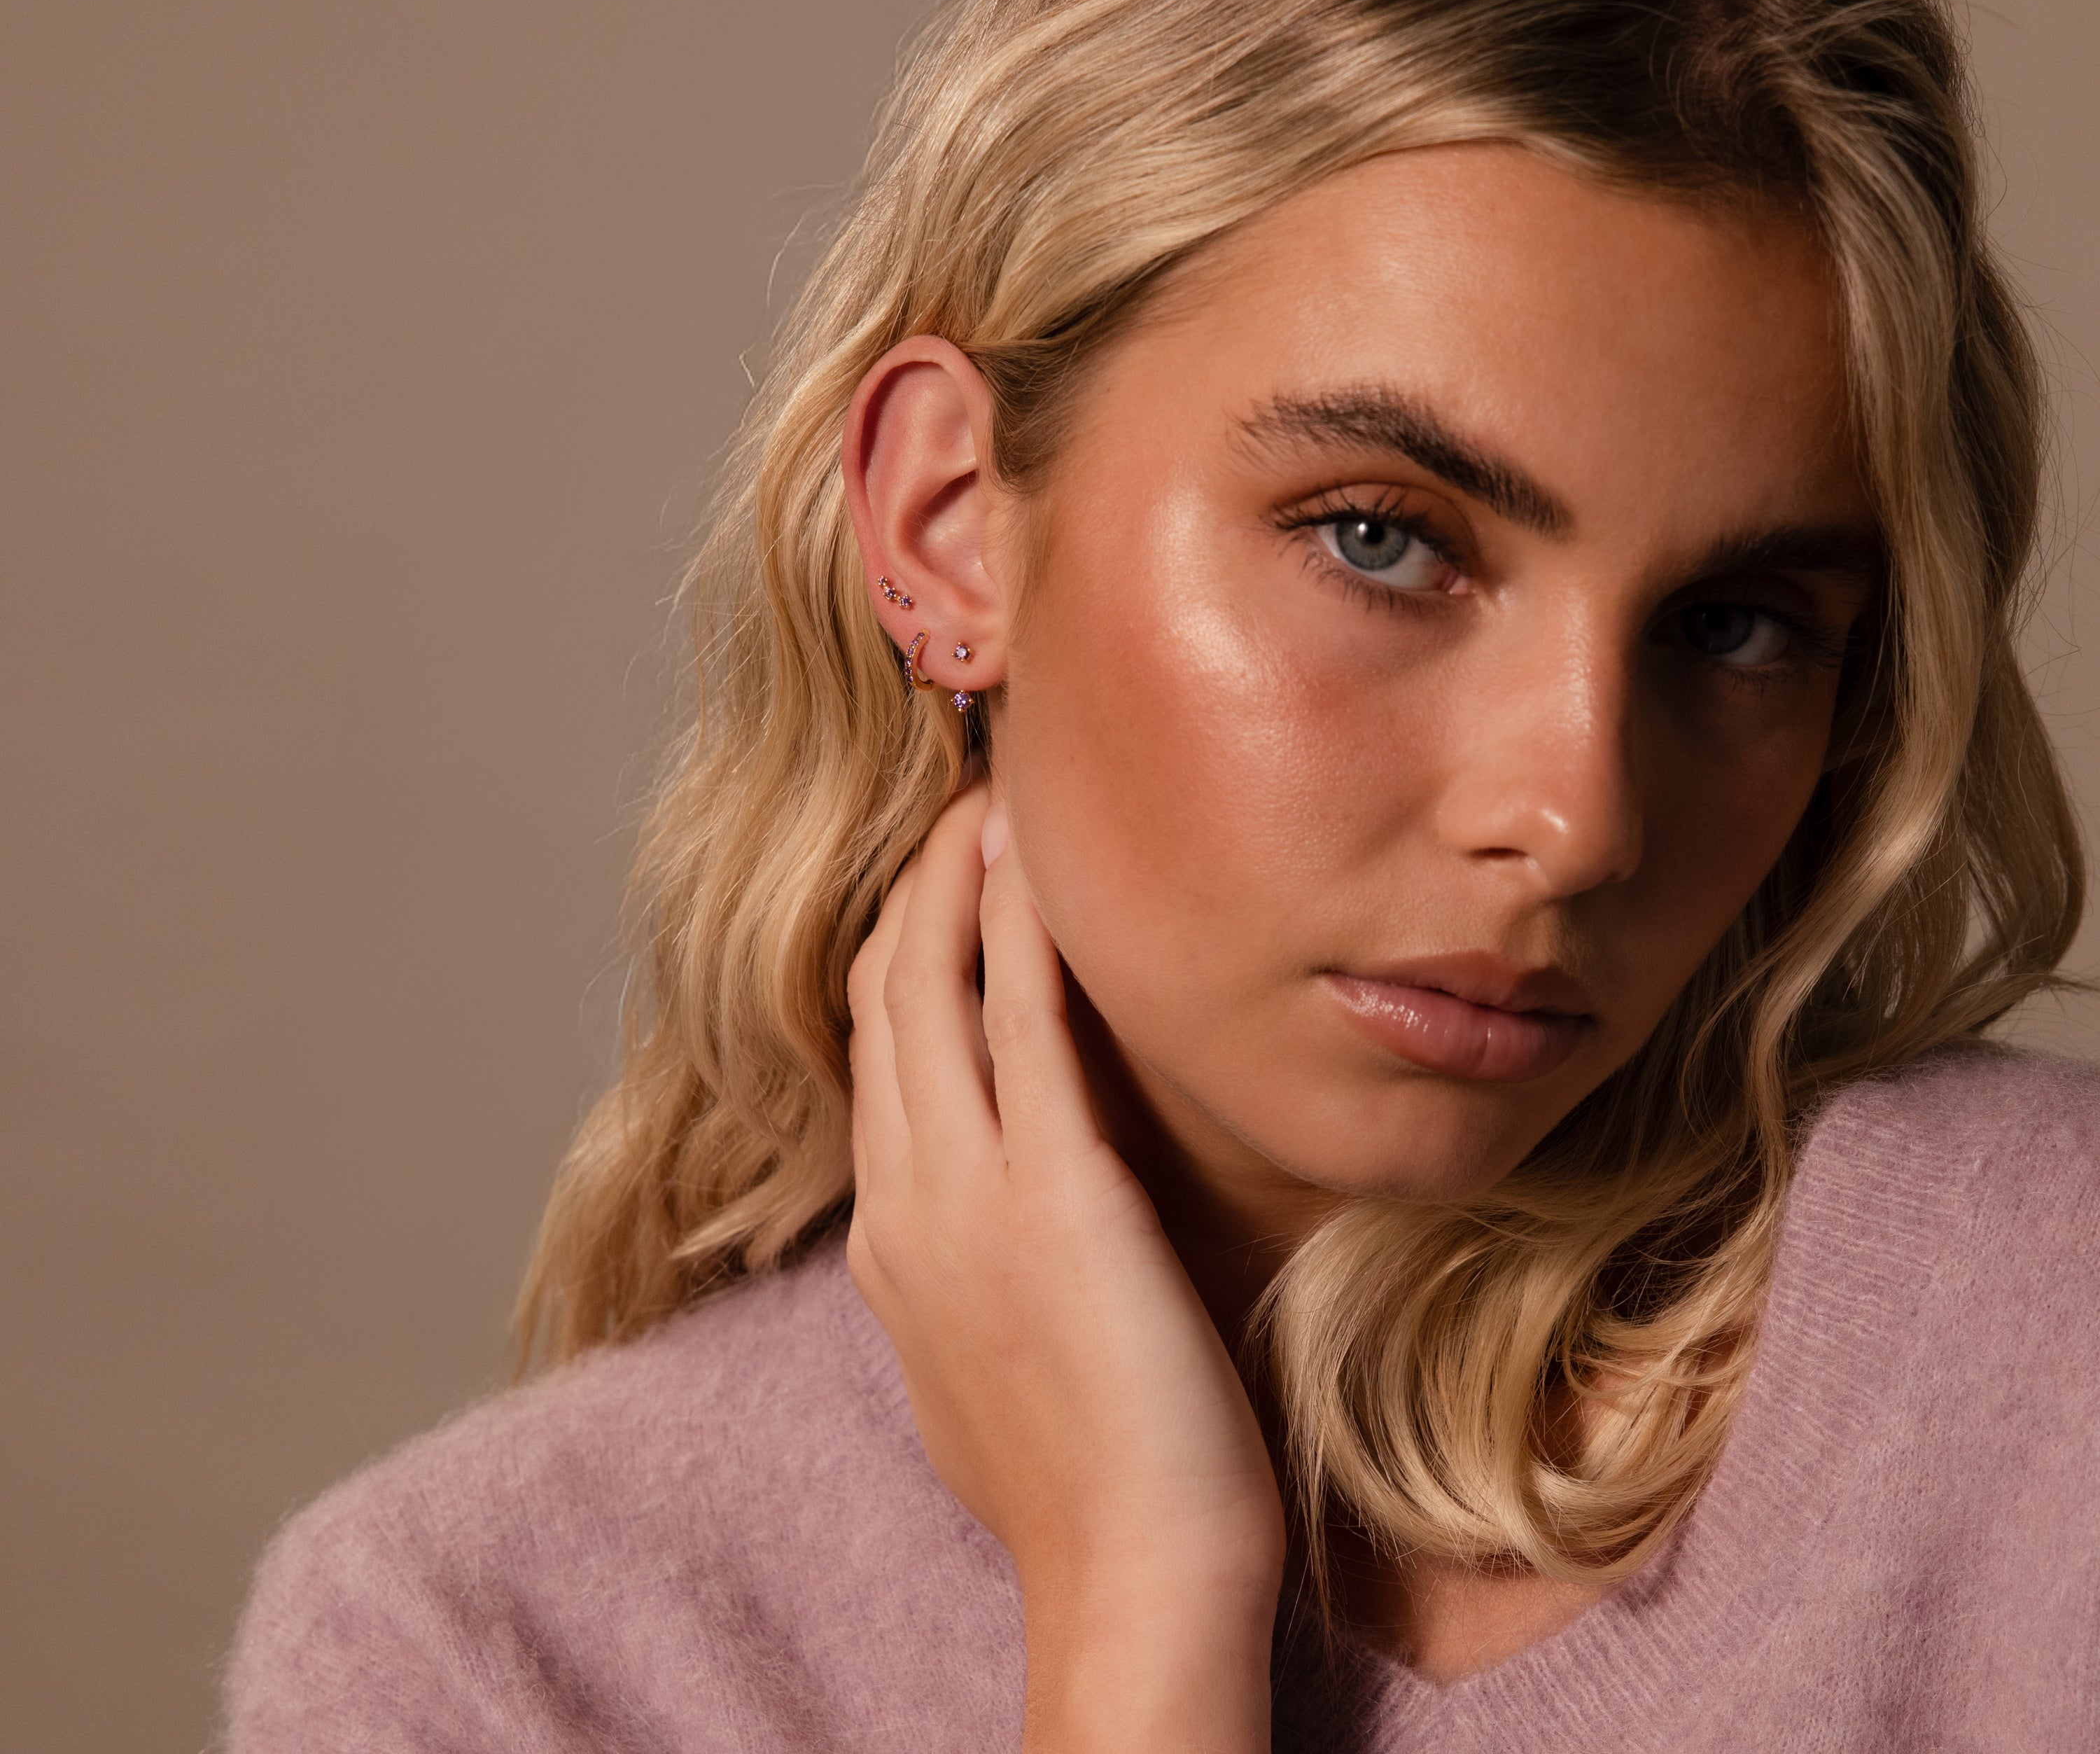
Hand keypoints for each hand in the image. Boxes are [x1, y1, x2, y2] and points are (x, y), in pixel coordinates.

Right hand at [847, 784, 1283, 1752]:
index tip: (944, 885)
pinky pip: (1021, 1021)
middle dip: (915, 892)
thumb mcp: (988, 1366)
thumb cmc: (1089, 1483)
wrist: (1132, 1581)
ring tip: (992, 800)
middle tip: (962, 808)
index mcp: (894, 1242)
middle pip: (883, 1001)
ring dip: (955, 881)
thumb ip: (969, 1274)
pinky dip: (1020, 927)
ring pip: (928, 990)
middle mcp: (908, 1201)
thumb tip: (987, 1230)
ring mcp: (966, 1192)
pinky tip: (1034, 860)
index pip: (879, 1060)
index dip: (904, 956)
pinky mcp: (1054, 1189)